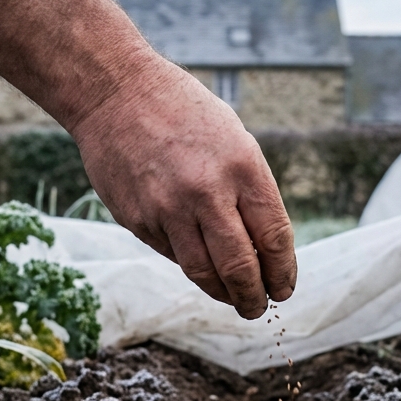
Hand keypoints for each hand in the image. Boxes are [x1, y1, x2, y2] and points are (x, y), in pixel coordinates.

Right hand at [72, 59, 297, 318]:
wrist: (116, 92)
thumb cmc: (184, 113)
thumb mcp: (234, 139)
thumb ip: (250, 191)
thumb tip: (264, 249)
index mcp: (242, 167)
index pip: (273, 238)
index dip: (282, 272)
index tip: (284, 288)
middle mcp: (207, 192)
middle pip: (240, 267)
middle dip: (254, 297)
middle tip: (259, 307)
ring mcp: (168, 209)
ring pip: (203, 273)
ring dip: (223, 295)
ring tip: (234, 301)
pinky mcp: (137, 219)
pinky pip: (172, 255)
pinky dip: (190, 265)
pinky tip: (199, 265)